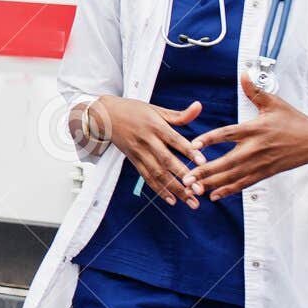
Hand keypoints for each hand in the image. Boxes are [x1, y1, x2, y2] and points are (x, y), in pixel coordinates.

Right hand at [94, 95, 208, 207]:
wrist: (104, 116)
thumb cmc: (133, 110)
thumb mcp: (156, 109)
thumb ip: (179, 114)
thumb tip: (199, 106)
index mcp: (156, 126)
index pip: (175, 140)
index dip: (189, 151)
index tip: (203, 163)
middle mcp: (147, 141)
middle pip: (167, 161)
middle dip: (184, 177)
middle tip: (200, 190)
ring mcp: (139, 152)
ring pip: (158, 173)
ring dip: (175, 189)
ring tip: (190, 201)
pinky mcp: (133, 160)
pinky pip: (147, 177)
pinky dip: (159, 190)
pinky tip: (171, 200)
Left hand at [186, 75, 307, 200]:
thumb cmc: (294, 121)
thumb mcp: (274, 103)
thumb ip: (255, 91)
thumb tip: (243, 73)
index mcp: (254, 129)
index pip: (227, 134)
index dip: (210, 139)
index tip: (194, 145)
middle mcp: (255, 148)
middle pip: (226, 161)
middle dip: (205, 171)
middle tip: (186, 177)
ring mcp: (260, 163)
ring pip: (233, 176)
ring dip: (212, 183)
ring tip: (193, 189)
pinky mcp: (266, 173)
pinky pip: (244, 183)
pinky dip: (229, 190)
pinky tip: (214, 195)